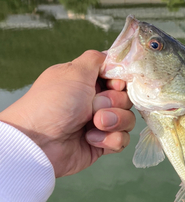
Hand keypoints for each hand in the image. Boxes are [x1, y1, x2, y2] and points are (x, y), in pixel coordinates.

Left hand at [0, 50, 134, 177]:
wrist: (40, 143)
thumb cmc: (54, 103)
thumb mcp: (74, 71)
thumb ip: (96, 59)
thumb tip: (111, 57)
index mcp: (87, 81)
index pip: (118, 77)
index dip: (120, 81)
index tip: (114, 85)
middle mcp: (94, 101)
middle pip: (126, 98)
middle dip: (114, 103)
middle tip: (94, 107)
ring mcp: (100, 123)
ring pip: (127, 119)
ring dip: (114, 121)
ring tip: (94, 124)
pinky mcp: (102, 143)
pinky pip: (122, 140)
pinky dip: (109, 139)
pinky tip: (90, 139)